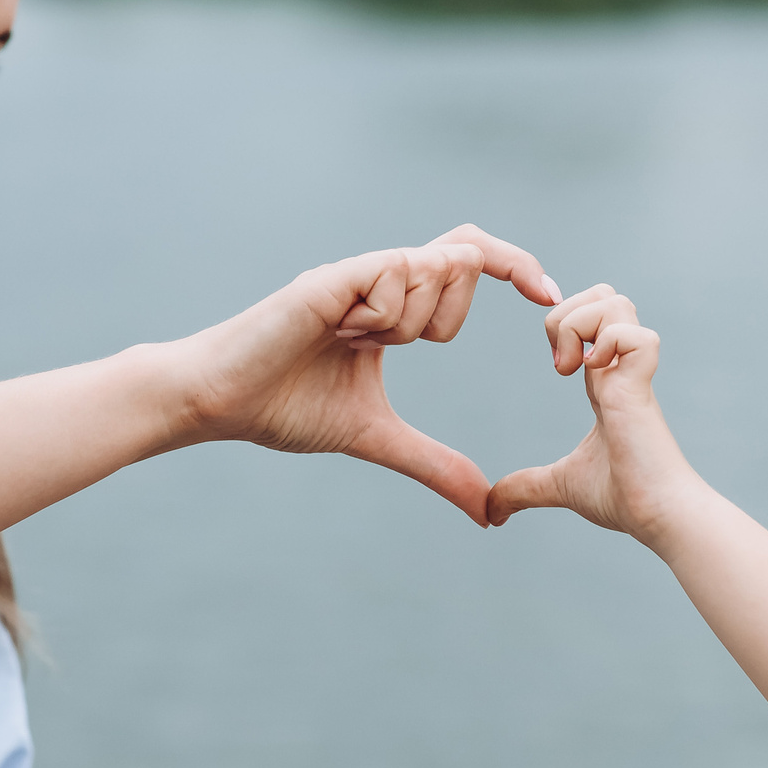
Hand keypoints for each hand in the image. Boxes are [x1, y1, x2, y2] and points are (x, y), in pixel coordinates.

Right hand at [174, 224, 558, 524]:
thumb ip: (433, 464)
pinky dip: (382, 312)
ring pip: (430, 266)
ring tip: (351, 343)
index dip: (517, 266)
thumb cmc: (284, 408)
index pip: (468, 259)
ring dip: (407, 320)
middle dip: (450, 312)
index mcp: (395, 304)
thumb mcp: (377, 438)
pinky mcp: (331, 276)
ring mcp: (356, 273)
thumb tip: (486, 509)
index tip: (550, 299)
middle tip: (402, 348)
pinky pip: (391, 272)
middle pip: (461, 258)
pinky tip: (342, 333)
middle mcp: (380, 277)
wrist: (217, 401)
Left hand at [487, 285, 703, 543]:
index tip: (556, 364)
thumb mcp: (561, 485)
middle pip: (605, 295)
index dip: (565, 322)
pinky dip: (609, 344)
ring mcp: (633, 374)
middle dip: (568, 311)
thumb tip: (490, 512)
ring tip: (571, 369)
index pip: (591, 319)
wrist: (658, 518)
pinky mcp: (643, 388)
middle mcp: (620, 369)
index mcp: (606, 382)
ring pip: (616, 302)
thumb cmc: (623, 498)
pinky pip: (636, 335)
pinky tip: (594, 377)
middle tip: (559, 361)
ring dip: (581, 324)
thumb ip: (525, 489)